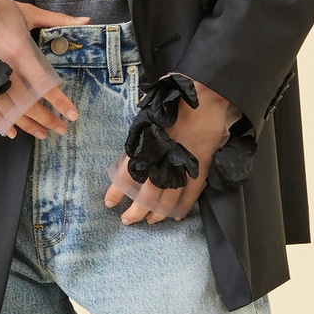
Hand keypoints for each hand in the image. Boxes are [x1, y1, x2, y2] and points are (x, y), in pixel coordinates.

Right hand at [0, 0, 84, 139]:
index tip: (72, 114)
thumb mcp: (24, 10)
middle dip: (47, 118)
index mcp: (16, 47)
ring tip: (43, 133)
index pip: (43, 82)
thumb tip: (86, 21)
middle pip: (27, 102)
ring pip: (8, 110)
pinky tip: (11, 131)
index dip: (59, 101)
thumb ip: (56, 19)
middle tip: (63, 128)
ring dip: (27, 124)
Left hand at [104, 79, 238, 223]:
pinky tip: (175, 216)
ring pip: (168, 198)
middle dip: (135, 210)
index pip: (127, 173)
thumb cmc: (175, 95)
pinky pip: (191, 193)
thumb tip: (133, 142)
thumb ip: (141, 129)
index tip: (108, 202)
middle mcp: (163, 157)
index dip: (116, 191)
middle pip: (146, 193)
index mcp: (147, 143)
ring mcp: (183, 163)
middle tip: (127, 220)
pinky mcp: (201, 166)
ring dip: (157, 213)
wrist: (205, 93)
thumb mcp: (150, 110)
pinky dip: (183, 207)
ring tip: (149, 221)